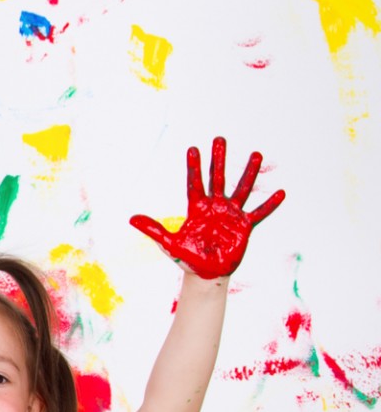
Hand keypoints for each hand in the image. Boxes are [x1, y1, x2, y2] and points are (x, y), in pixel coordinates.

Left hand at [130, 137, 284, 278]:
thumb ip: (153, 229)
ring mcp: (231, 214)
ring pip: (241, 189)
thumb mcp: (168, 243)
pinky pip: (259, 213)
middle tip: (220, 138)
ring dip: (248, 172)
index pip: (195, 183)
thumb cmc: (187, 257)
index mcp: (197, 208)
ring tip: (255, 153)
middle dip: (218, 159)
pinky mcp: (244, 227)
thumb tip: (130, 219)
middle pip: (217, 178)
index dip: (194, 167)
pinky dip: (269, 204)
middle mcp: (215, 206)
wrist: (206, 273)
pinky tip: (281, 192)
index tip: (192, 149)